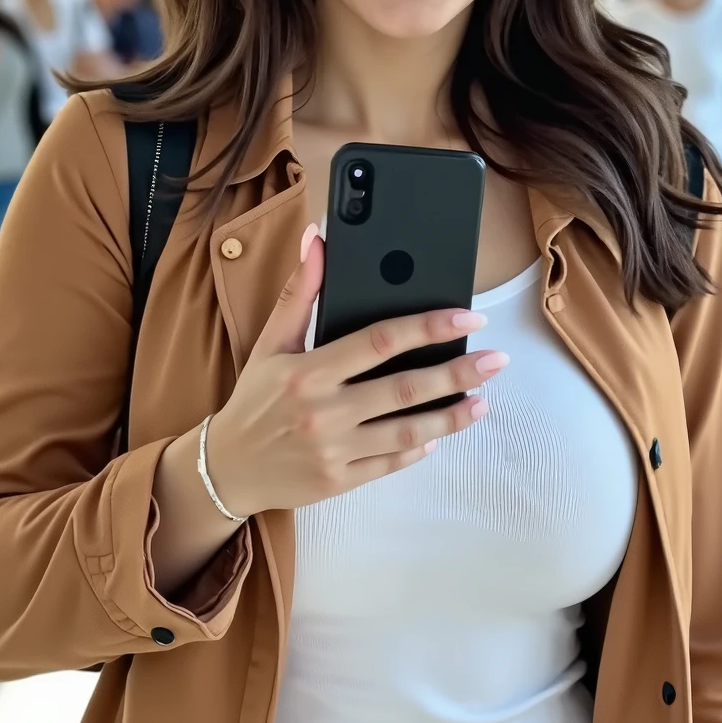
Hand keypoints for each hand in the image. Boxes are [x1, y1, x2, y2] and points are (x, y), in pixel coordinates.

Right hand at [202, 225, 505, 518]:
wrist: (225, 468)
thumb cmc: (254, 400)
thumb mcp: (270, 343)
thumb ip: (300, 293)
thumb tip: (317, 240)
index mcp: (309, 371)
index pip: (379, 341)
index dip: (428, 327)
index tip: (467, 317)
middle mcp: (324, 412)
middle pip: (405, 389)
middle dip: (457, 373)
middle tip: (496, 360)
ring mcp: (333, 451)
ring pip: (406, 432)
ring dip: (451, 417)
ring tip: (482, 401)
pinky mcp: (338, 482)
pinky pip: (389, 464)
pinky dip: (419, 450)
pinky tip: (439, 435)